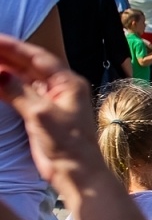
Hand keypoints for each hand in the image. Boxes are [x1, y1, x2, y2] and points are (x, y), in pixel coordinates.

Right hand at [0, 36, 97, 188]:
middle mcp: (60, 88)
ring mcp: (50, 100)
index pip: (38, 58)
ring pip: (23, 78)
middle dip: (7, 55)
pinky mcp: (40, 114)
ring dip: (4, 68)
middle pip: (29, 65)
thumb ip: (18, 91)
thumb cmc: (68, 143)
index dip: (16, 47)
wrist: (76, 172)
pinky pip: (19, 93)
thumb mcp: (41, 114)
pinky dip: (5, 86)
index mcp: (69, 83)